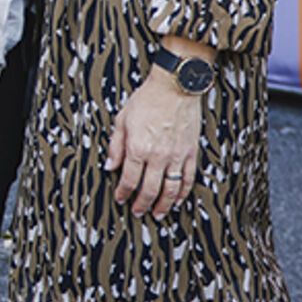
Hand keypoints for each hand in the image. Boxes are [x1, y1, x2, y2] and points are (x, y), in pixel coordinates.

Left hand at [106, 73, 202, 216]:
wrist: (174, 87)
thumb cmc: (147, 99)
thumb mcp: (122, 120)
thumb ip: (115, 146)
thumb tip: (109, 166)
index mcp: (138, 148)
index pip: (129, 180)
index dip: (124, 193)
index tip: (121, 198)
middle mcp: (157, 156)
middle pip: (150, 190)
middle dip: (142, 204)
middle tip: (138, 211)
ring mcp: (176, 156)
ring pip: (170, 190)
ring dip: (164, 205)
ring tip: (158, 213)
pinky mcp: (191, 153)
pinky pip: (188, 180)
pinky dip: (182, 193)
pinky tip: (178, 200)